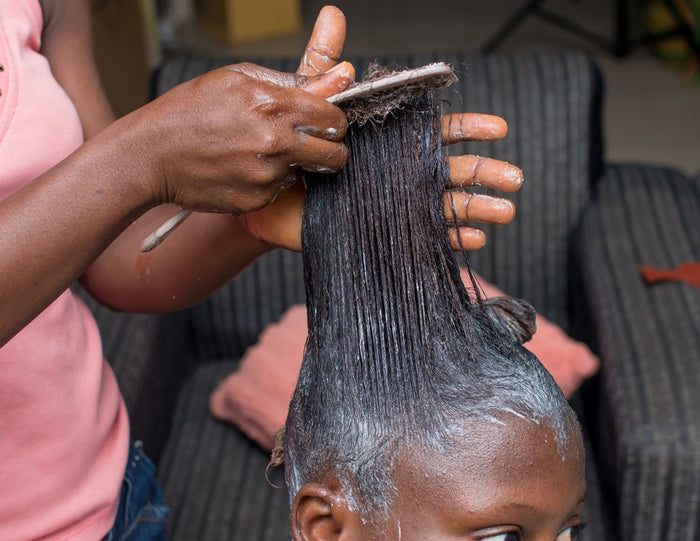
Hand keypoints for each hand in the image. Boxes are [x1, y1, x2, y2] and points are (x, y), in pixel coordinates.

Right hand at [129, 58, 352, 213]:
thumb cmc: (190, 109)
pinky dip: (270, 181)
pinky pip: (280, 190)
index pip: (335, 119)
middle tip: (310, 144)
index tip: (322, 122)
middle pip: (335, 155)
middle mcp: (275, 143)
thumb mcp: (238, 78)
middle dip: (329, 149)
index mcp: (274, 105)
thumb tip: (342, 76)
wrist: (151, 155)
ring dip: (295, 164)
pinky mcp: (256, 200)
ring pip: (306, 173)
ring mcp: (266, 176)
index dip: (332, 121)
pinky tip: (245, 168)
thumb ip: (294, 80)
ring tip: (262, 152)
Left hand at [241, 7, 522, 251]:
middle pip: (452, 171)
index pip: (437, 132)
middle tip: (514, 179)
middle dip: (485, 173)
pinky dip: (449, 239)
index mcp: (390, 142)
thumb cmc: (290, 150)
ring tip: (505, 210)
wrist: (267, 197)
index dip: (469, 129)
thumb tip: (332, 17)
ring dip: (477, 208)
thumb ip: (323, 66)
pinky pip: (422, 239)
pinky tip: (473, 238)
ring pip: (444, 206)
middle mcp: (400, 173)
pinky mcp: (383, 234)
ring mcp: (395, 205)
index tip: (497, 129)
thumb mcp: (305, 104)